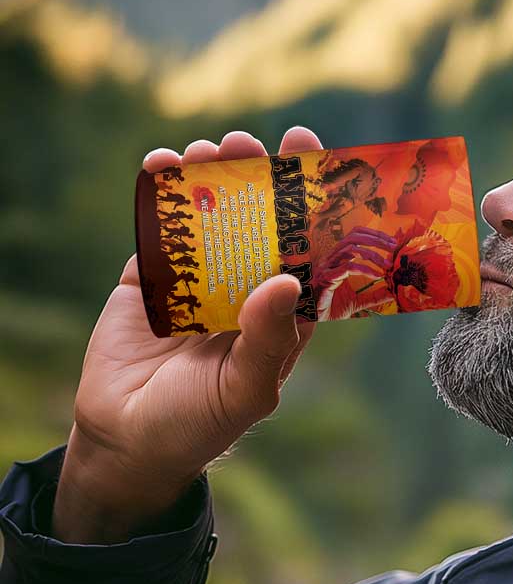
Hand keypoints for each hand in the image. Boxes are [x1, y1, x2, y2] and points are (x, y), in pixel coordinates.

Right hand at [52, 127, 322, 542]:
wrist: (127, 441)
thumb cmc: (200, 424)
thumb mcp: (245, 389)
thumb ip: (267, 339)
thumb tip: (286, 280)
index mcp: (283, 316)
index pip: (307, 254)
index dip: (313, 210)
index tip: (315, 162)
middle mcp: (246, 290)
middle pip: (260, 224)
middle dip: (258, 180)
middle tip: (251, 143)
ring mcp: (199, 280)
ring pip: (212, 217)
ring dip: (211, 178)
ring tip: (209, 149)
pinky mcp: (152, 278)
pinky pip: (160, 229)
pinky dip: (159, 195)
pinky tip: (161, 164)